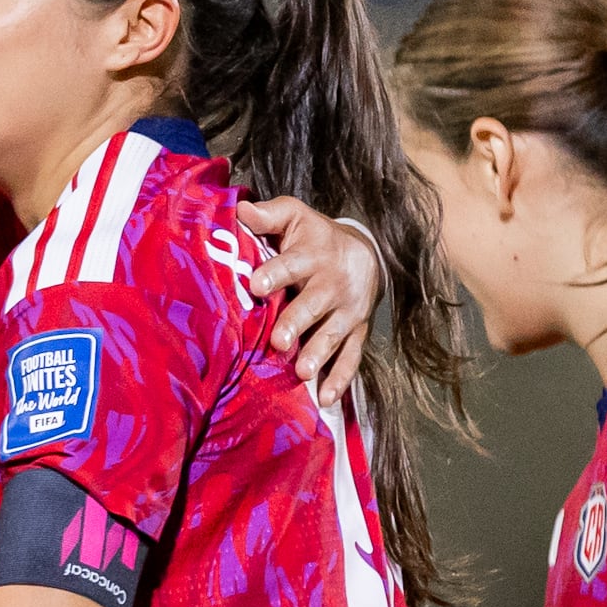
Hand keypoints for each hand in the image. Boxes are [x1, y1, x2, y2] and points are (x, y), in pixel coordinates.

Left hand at [240, 192, 381, 406]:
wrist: (366, 253)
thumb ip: (269, 215)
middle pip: (314, 304)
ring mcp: (346, 311)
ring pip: (333, 334)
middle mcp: (332, 285)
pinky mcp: (356, 332)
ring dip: (319, 354)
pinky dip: (340, 379)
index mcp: (312, 256)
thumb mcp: (295, 217)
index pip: (292, 264)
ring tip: (303, 372)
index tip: (257, 284)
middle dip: (297, 322)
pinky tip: (325, 398)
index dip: (275, 273)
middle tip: (279, 341)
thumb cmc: (314, 237)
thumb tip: (240, 209)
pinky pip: (351, 357)